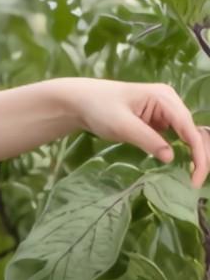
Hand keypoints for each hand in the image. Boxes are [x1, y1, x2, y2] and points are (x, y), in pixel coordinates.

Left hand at [64, 77, 209, 188]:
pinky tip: (183, 166)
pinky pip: (177, 137)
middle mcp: (170, 102)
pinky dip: (182, 152)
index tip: (195, 178)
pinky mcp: (158, 121)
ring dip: (194, 155)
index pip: (190, 129)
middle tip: (194, 181)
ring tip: (193, 177)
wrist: (81, 102)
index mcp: (165, 98)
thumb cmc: (99, 108)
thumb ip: (147, 140)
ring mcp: (165, 111)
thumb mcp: (122, 125)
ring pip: (189, 135)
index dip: (198, 154)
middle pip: (195, 131)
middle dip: (200, 155)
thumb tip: (171, 157)